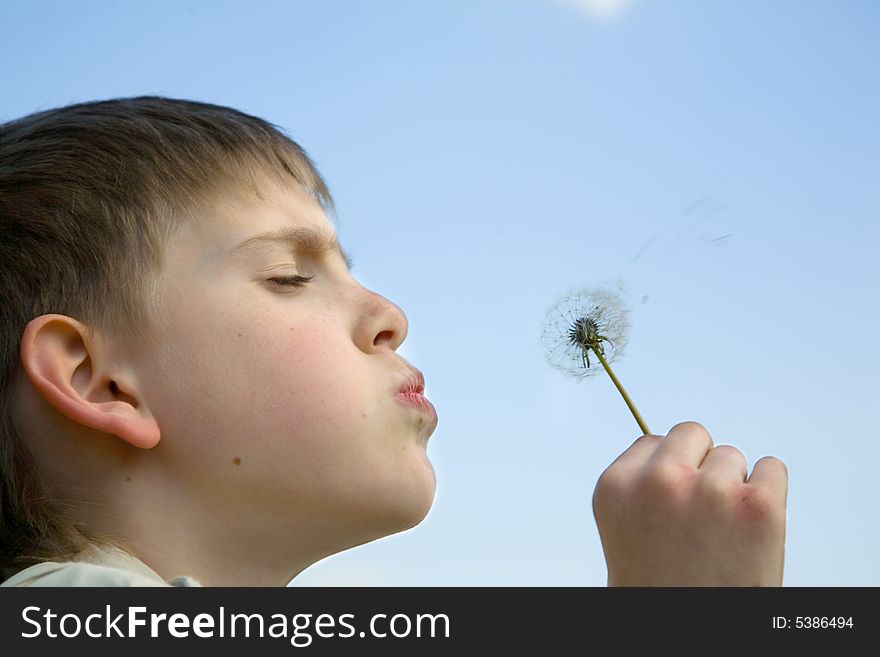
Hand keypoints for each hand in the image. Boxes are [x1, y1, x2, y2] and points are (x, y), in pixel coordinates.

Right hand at [592, 421, 787, 585]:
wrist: (689, 643)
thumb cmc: (660, 593)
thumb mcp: (626, 530)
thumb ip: (640, 486)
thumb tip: (674, 449)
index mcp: (616, 486)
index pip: (651, 442)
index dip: (668, 472)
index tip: (673, 506)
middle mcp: (658, 481)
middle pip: (692, 434)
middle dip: (700, 465)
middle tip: (702, 516)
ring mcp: (710, 491)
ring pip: (732, 456)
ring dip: (733, 487)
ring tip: (724, 535)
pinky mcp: (759, 507)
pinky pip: (773, 467)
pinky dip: (770, 493)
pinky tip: (754, 528)